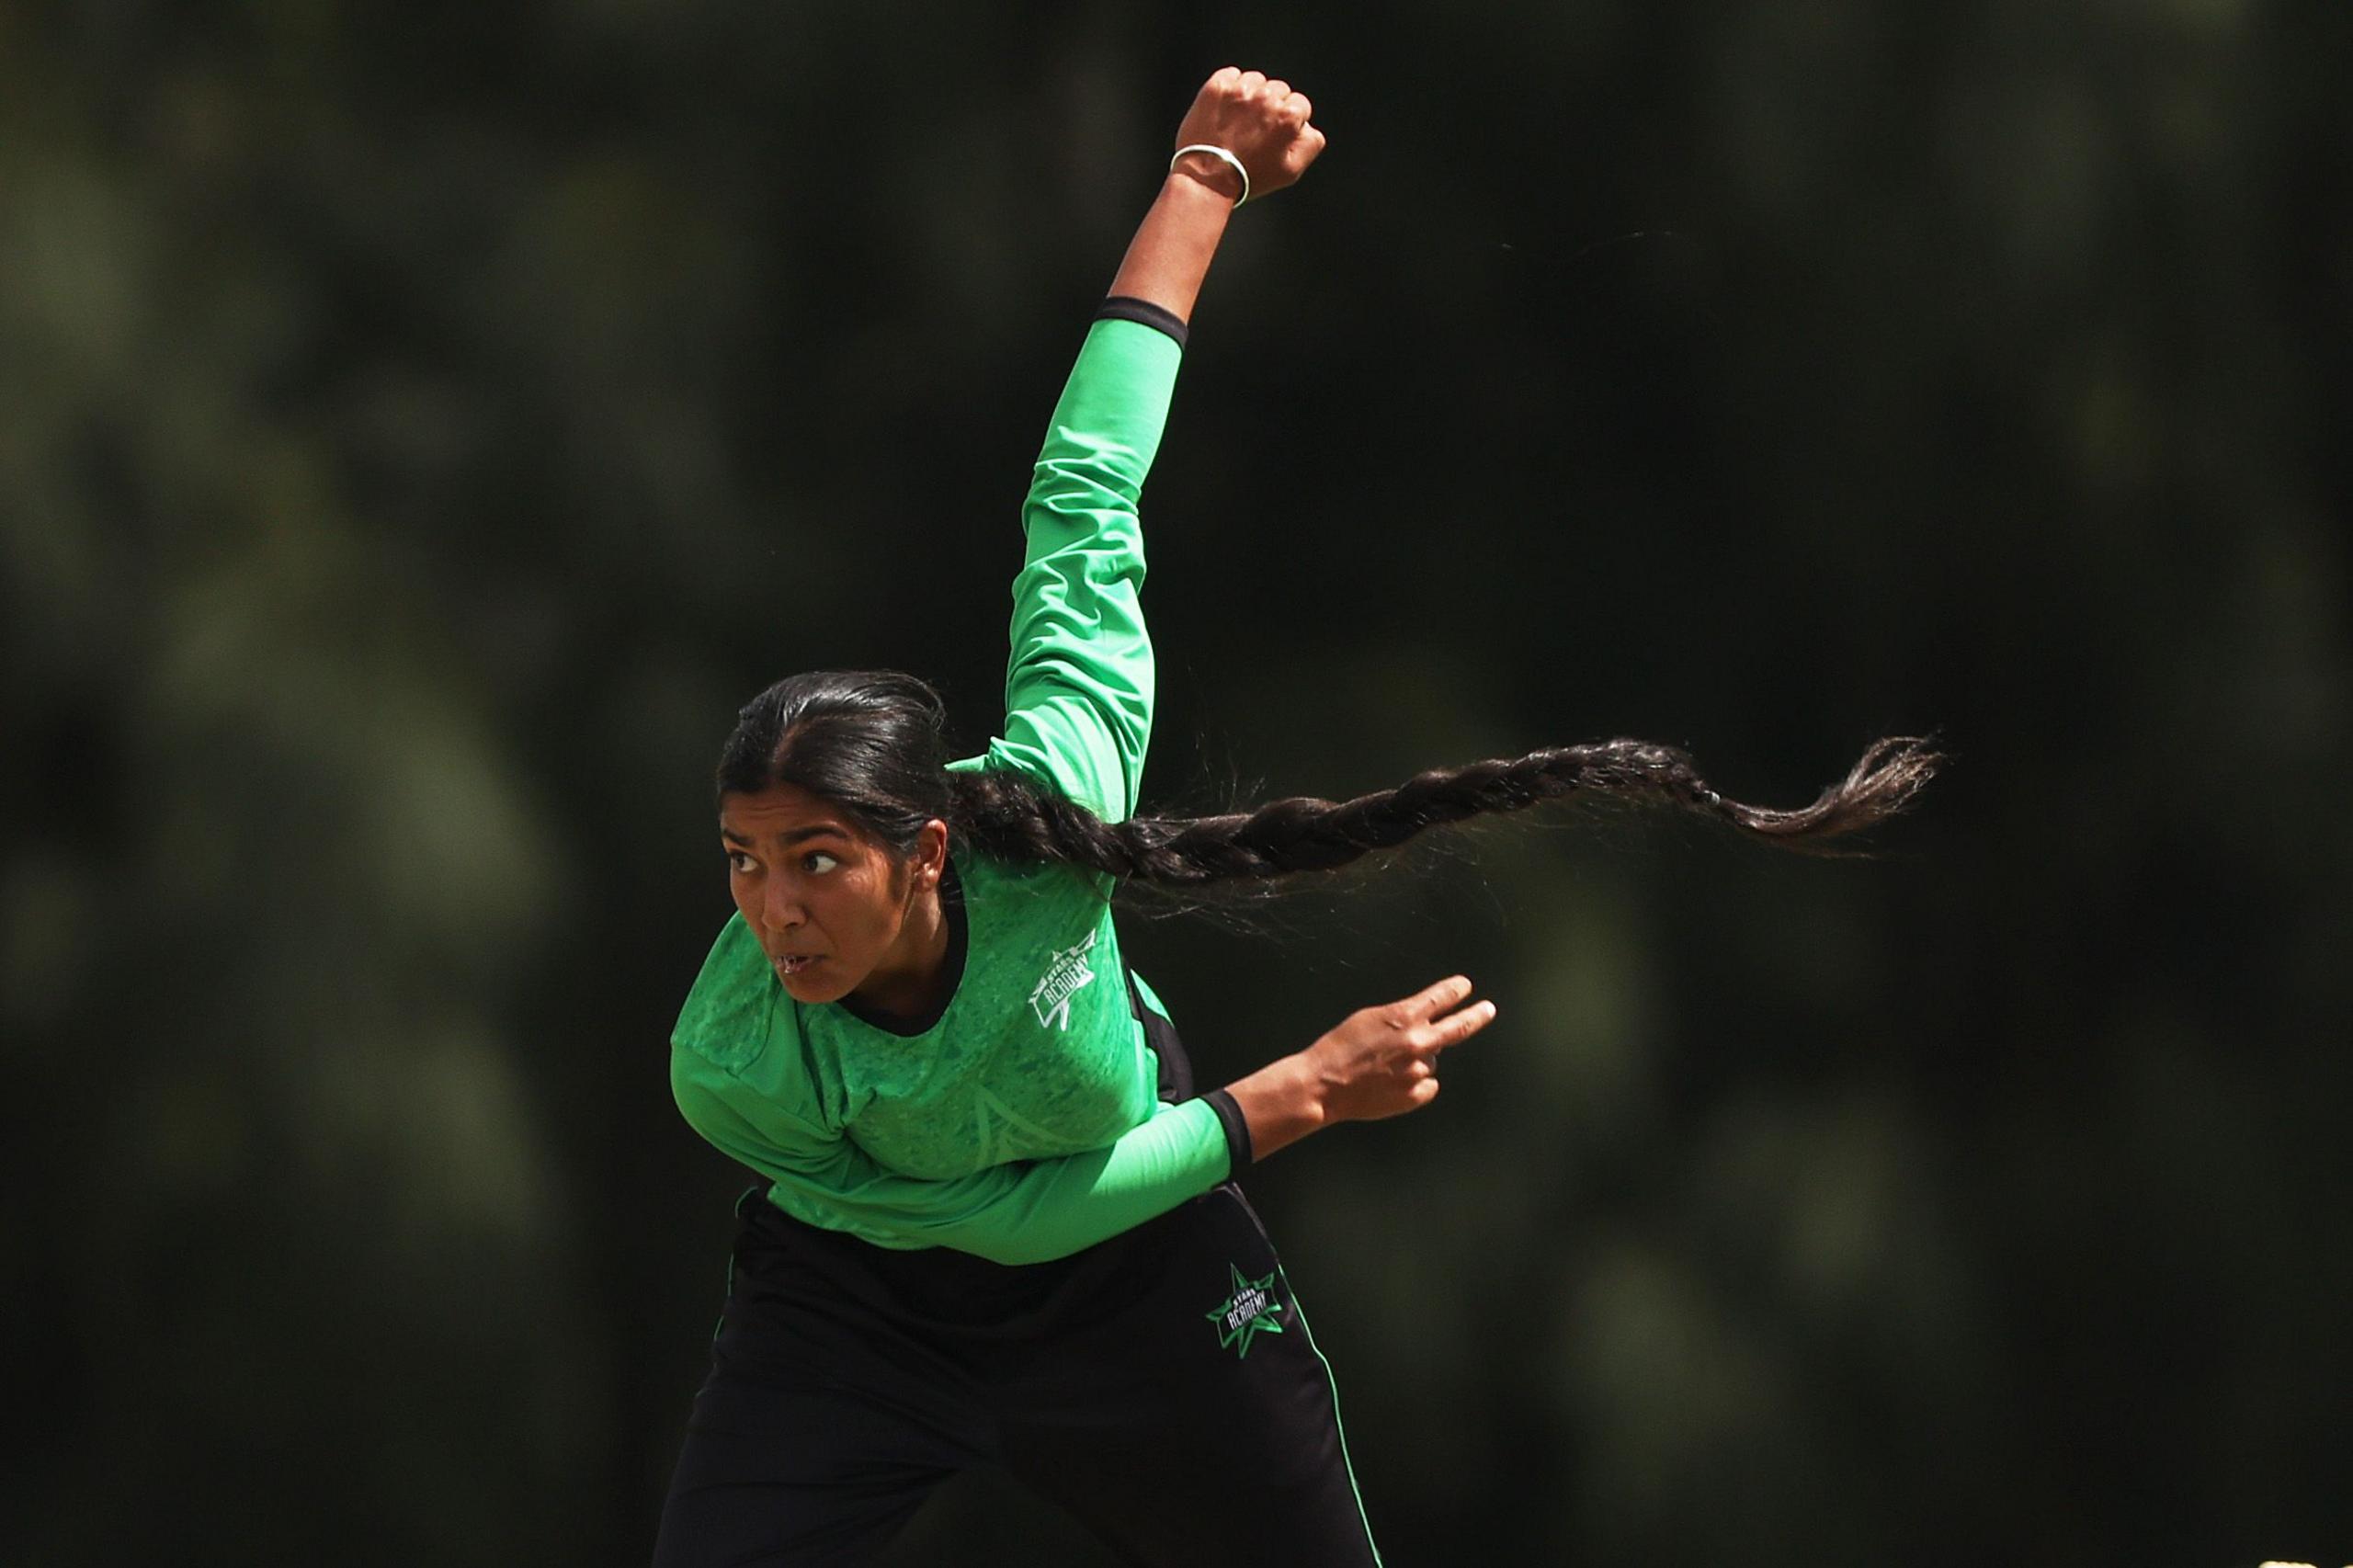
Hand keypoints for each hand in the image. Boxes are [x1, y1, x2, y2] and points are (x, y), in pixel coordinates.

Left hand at [1170, 66, 1326, 203]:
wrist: (1207, 178)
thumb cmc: (1249, 177)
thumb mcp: (1291, 171)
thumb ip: (1311, 143)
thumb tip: (1308, 126)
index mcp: (1289, 116)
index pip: (1299, 104)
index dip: (1288, 121)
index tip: (1273, 134)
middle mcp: (1267, 97)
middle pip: (1279, 90)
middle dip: (1270, 107)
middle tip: (1255, 130)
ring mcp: (1240, 90)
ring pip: (1256, 81)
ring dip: (1251, 96)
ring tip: (1238, 121)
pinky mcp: (1218, 86)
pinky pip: (1232, 75)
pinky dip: (1230, 88)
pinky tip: (1225, 110)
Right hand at [1298, 975, 1495, 1123]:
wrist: (1325, 1085)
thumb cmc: (1340, 1048)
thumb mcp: (1369, 1018)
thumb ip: (1402, 1018)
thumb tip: (1424, 1026)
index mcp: (1403, 1017)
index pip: (1440, 997)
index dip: (1455, 990)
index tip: (1465, 986)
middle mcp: (1417, 1043)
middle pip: (1458, 1027)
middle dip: (1477, 1016)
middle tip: (1488, 1009)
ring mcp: (1419, 1071)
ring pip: (1432, 1061)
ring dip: (1418, 1060)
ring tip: (1387, 1067)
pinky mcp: (1416, 1096)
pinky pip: (1428, 1085)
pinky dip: (1416, 1083)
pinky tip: (1392, 1083)